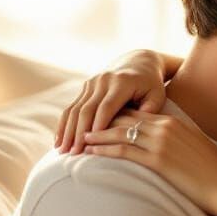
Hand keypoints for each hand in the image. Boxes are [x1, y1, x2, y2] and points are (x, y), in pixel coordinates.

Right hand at [55, 51, 169, 154]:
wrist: (139, 62)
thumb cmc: (151, 85)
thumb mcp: (157, 95)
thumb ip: (150, 111)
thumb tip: (137, 130)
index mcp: (122, 82)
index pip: (107, 106)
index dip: (98, 124)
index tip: (91, 144)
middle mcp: (103, 81)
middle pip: (86, 109)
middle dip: (78, 133)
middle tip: (73, 153)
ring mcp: (92, 83)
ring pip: (75, 109)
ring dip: (67, 131)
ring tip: (61, 151)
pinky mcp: (85, 87)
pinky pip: (72, 107)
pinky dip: (64, 124)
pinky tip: (59, 140)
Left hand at [82, 110, 216, 215]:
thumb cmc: (215, 173)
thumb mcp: (198, 147)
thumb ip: (181, 139)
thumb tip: (170, 143)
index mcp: (175, 122)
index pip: (139, 113)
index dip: (118, 115)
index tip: (102, 119)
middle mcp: (166, 127)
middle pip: (126, 119)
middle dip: (102, 121)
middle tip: (83, 125)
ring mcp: (161, 143)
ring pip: (120, 133)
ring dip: (97, 135)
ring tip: (81, 138)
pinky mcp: (158, 160)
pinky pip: (124, 151)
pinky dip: (104, 150)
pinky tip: (91, 152)